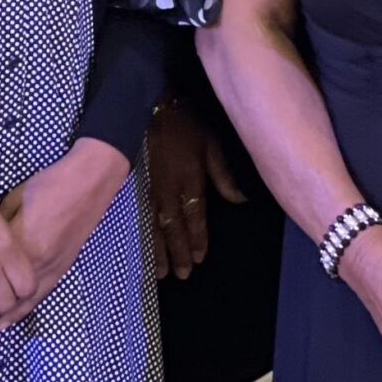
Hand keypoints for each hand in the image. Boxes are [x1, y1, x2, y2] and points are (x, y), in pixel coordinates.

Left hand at [0, 138, 132, 329]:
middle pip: (5, 293)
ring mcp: (51, 267)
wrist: (87, 182)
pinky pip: (42, 295)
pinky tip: (12, 318)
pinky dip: (25, 309)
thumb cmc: (48, 185)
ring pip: (24, 301)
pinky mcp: (64, 266)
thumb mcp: (13, 200)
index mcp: (17, 245)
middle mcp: (34, 263)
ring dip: (5, 313)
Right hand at [147, 97, 247, 278]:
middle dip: (178, 251)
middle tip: (182, 275)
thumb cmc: (189, 123)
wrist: (156, 106)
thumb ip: (224, 175)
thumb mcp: (212, 144)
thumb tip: (240, 200)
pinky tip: (146, 247)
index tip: (199, 258)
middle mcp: (169, 187)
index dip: (197, 237)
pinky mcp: (141, 184)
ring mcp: (152, 187)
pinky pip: (144, 215)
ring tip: (162, 272)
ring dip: (159, 249)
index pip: (194, 214)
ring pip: (155, 224)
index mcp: (189, 177)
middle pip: (173, 226)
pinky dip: (146, 234)